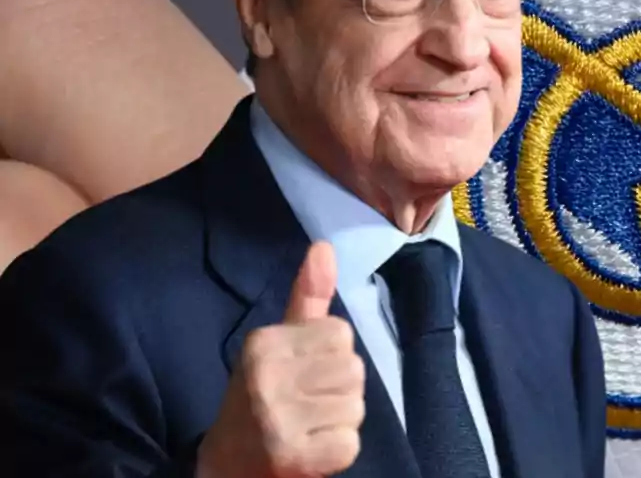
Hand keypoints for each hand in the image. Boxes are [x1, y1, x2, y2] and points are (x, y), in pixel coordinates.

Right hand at [197, 242, 365, 476]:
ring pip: (356, 406)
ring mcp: (278, 420)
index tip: (301, 374)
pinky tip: (309, 452)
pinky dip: (337, 451)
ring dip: (340, 421)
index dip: (331, 356)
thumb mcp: (277, 344)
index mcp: (263, 342)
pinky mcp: (294, 458)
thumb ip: (306, 297)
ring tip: (308, 427)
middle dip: (339, 389)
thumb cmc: (261, 398)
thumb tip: (324, 246)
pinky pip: (350, 443)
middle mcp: (267, 376)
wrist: (225, 467)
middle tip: (305, 405)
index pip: (341, 332)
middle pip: (354, 368)